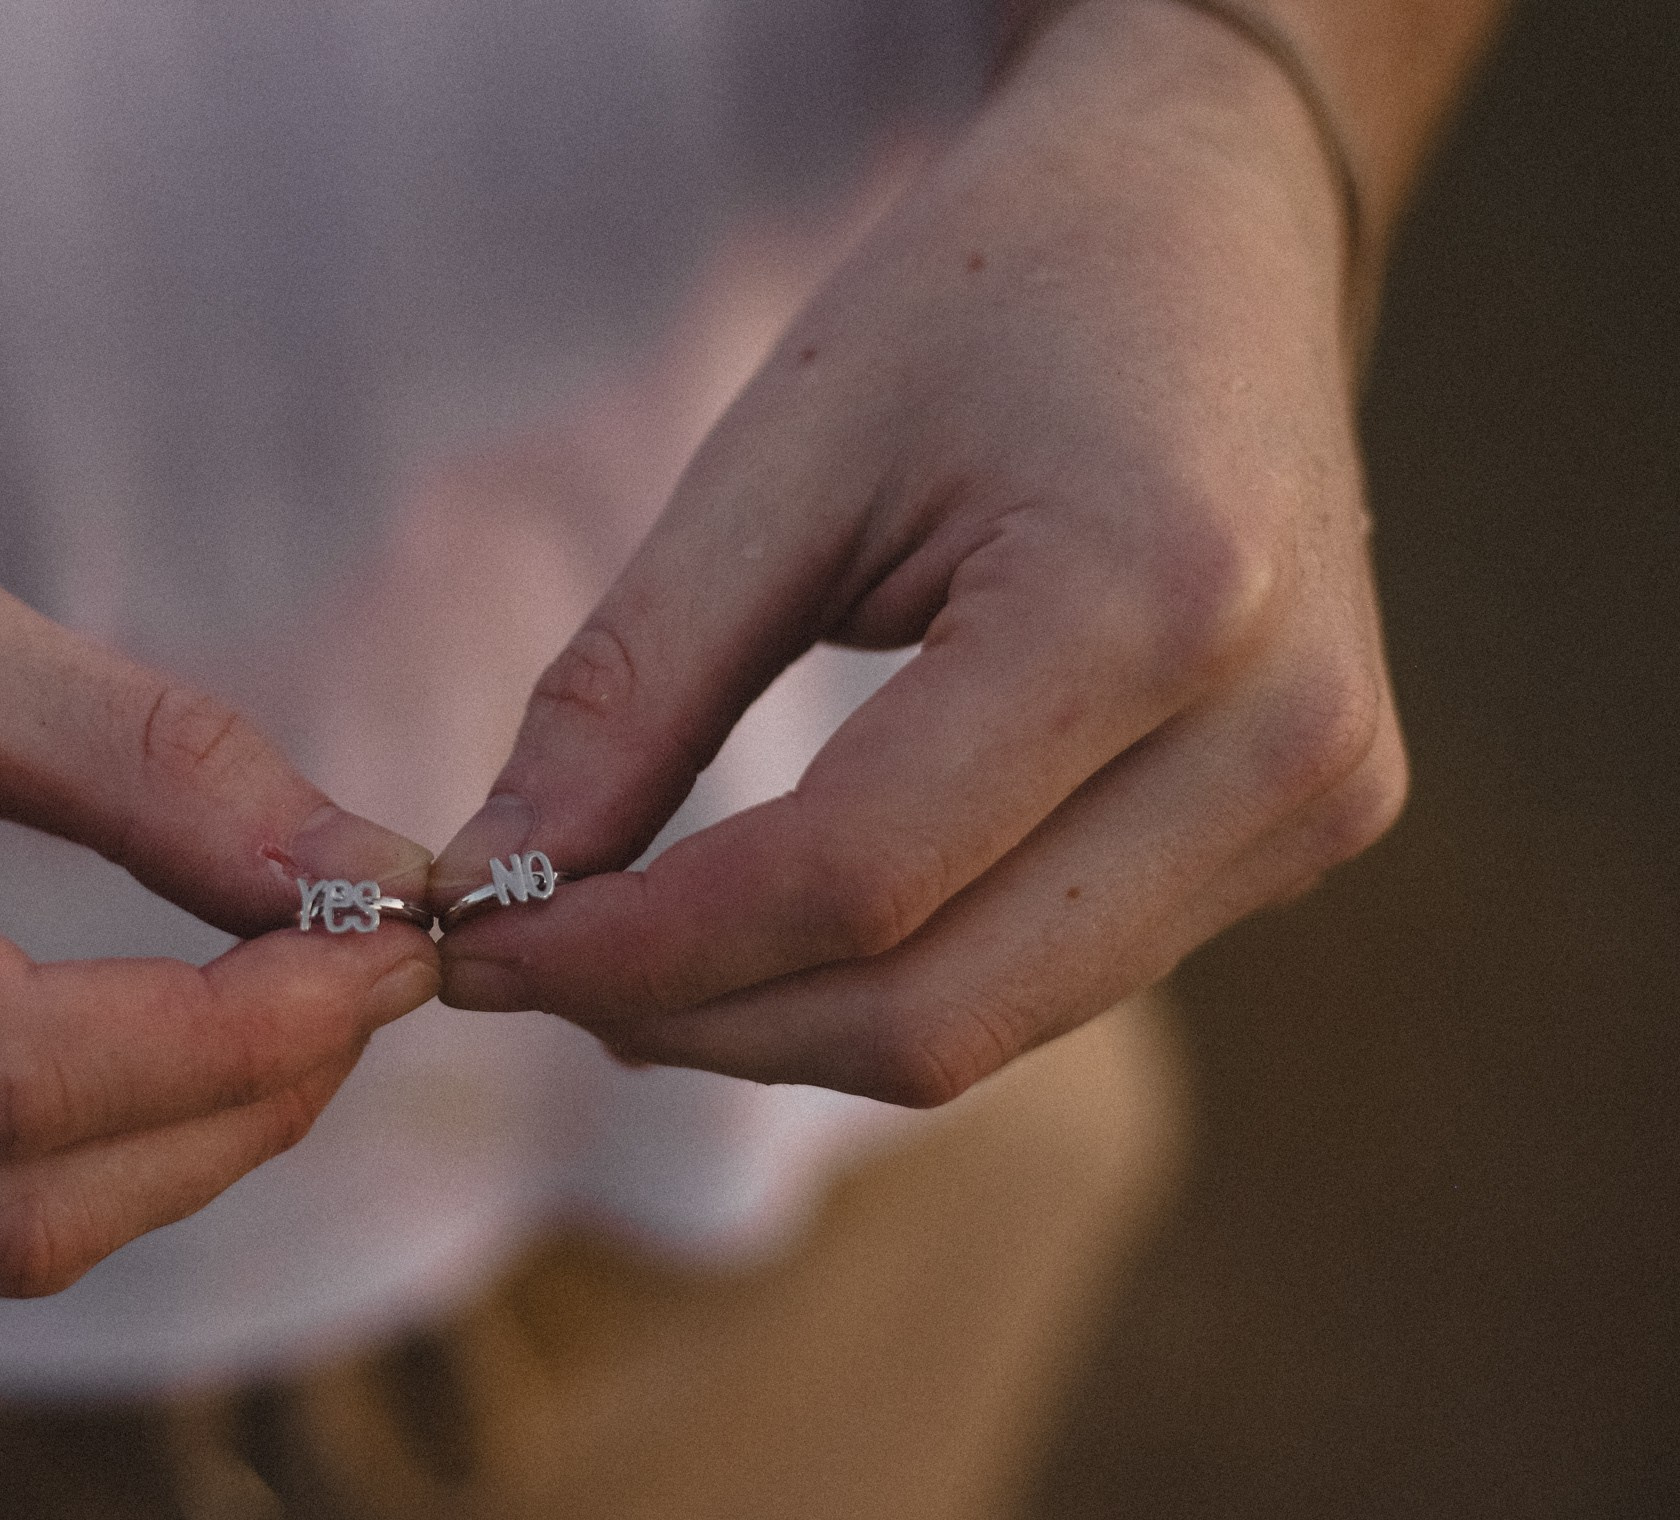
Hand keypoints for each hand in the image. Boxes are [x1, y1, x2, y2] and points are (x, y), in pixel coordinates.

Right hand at [0, 304, 436, 1294]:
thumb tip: (368, 875)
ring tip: (289, 1000)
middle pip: (6, 1212)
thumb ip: (146, 757)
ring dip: (176, 1148)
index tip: (386, 945)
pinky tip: (153, 1045)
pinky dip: (72, 1156)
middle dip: (236, 1111)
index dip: (235, 1034)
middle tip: (367, 977)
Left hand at [430, 1, 1406, 1104]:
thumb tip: (491, 886)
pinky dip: (877, 981)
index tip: (473, 941)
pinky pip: (1043, 979)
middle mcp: (1279, 742)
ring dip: (773, 1025)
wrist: (1213, 220)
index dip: (637, 946)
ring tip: (615, 956)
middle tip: (519, 968)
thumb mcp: (782, 457)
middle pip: (929, 1013)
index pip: (851, 876)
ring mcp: (1316, 806)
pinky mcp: (1302, 834)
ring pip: (984, 1029)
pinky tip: (757, 929)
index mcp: (1152, 599)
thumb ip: (633, 688)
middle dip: (693, 1018)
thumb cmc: (989, 298)